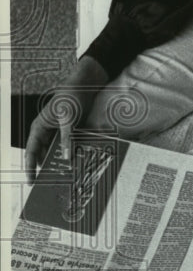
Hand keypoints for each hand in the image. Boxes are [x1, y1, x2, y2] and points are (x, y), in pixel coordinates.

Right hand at [25, 57, 107, 182]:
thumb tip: (65, 157)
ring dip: (59, 163)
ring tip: (64, 178)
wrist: (85, 86)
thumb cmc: (72, 97)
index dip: (29, 168)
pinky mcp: (68, 132)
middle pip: (42, 154)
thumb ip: (67, 137)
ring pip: (55, 152)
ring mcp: (56, 132)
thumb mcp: (68, 118)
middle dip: (46, 168)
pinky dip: (69, 155)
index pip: (31, 151)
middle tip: (51, 185)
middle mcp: (45, 131)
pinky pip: (66, 147)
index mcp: (39, 127)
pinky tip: (76, 164)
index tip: (31, 182)